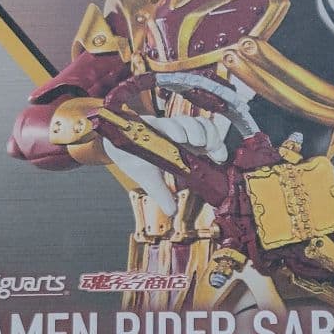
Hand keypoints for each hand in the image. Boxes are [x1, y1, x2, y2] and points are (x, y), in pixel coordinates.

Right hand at [101, 114, 229, 217]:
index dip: (217, 143)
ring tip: (196, 142)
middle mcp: (178, 134)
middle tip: (210, 148)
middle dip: (211, 135)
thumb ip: (162, 194)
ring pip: (188, 121)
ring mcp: (166, 126)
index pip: (208, 137)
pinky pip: (167, 121)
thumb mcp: (150, 180)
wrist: (113, 148)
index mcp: (183, 145)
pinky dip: (176, 128)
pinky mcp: (152, 122)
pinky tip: (179, 138)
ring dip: (195, 130)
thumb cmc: (134, 158)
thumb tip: (171, 212)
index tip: (220, 157)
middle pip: (203, 125)